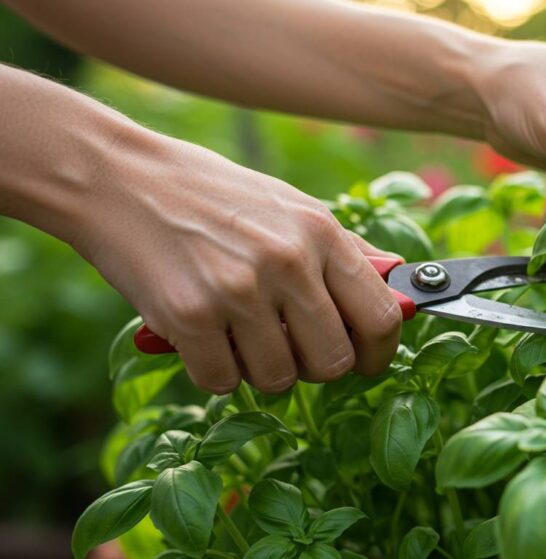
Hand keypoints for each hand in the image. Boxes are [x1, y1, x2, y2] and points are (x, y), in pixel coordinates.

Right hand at [78, 133, 401, 393]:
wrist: (118, 178)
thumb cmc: (210, 194)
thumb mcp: (290, 206)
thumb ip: (346, 251)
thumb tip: (398, 284)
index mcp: (322, 233)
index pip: (380, 318)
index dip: (379, 353)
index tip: (365, 361)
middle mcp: (288, 262)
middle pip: (333, 362)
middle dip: (314, 367)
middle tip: (289, 347)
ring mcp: (238, 290)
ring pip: (278, 378)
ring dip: (259, 368)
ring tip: (236, 331)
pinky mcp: (188, 317)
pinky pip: (221, 381)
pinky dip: (212, 370)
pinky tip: (201, 335)